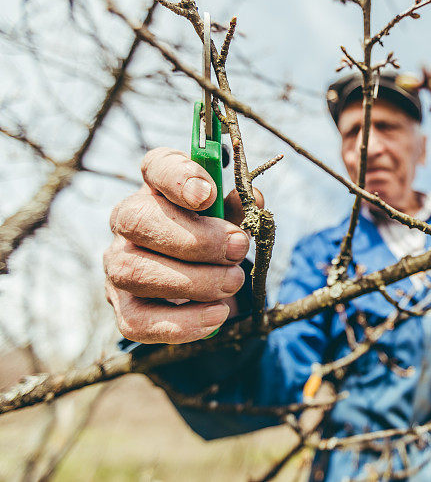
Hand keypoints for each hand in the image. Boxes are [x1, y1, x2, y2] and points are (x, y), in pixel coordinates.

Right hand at [103, 148, 262, 343]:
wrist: (207, 287)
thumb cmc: (217, 239)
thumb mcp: (233, 218)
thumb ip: (242, 206)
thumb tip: (253, 198)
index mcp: (158, 188)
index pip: (155, 166)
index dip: (178, 176)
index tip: (208, 194)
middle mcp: (127, 222)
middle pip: (137, 219)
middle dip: (194, 238)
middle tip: (237, 249)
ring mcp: (118, 266)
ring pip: (134, 271)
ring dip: (193, 281)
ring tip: (233, 282)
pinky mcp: (124, 308)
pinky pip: (139, 321)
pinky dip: (183, 322)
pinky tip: (216, 315)